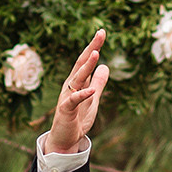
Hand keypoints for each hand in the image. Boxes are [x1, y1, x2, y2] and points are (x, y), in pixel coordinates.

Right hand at [46, 30, 109, 155]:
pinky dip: (82, 95)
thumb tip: (106, 66)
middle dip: (91, 48)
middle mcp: (71, 86)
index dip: (94, 46)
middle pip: (81, 63)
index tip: (102, 32)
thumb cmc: (77, 119)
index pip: (86, 60)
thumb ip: (98, 83)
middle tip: (101, 33)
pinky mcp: (65, 110)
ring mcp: (67, 97)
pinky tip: (91, 90)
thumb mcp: (93, 99)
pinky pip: (73, 100)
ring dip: (86, 66)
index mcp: (77, 82)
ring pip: (77, 78)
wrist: (65, 140)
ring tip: (96, 53)